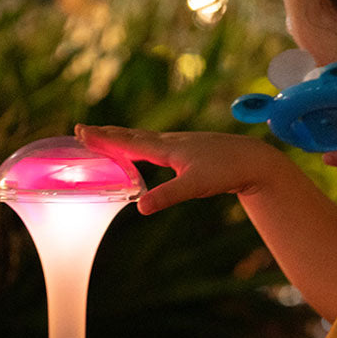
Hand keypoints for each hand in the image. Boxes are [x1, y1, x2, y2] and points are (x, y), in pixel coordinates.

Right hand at [74, 124, 293, 213]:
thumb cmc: (226, 170)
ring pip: (142, 139)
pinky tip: (142, 151)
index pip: (127, 143)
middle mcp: (169, 142)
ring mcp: (178, 145)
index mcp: (166, 148)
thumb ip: (167, 196)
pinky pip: (154, 146)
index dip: (103, 139)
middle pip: (130, 136)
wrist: (255, 160)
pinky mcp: (187, 151)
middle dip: (106, 134)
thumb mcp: (195, 186)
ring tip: (106, 137)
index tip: (81, 132)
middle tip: (82, 130)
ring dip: (121, 138)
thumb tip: (140, 208)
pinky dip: (138, 146)